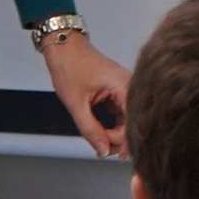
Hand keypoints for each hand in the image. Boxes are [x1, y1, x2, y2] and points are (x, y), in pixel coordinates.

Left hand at [39, 31, 130, 157]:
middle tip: (99, 146)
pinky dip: (114, 126)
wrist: (64, 47)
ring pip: (129, 121)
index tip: (106, 149)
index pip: (134, 123)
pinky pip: (124, 114)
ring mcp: (126, 89)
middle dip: (118, 139)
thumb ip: (90, 130)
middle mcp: (130, 86)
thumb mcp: (76, 103)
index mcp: (124, 86)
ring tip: (100, 140)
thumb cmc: (69, 66)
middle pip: (134, 123)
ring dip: (116, 134)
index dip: (122, 141)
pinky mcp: (120, 92)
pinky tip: (104, 131)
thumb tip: (103, 150)